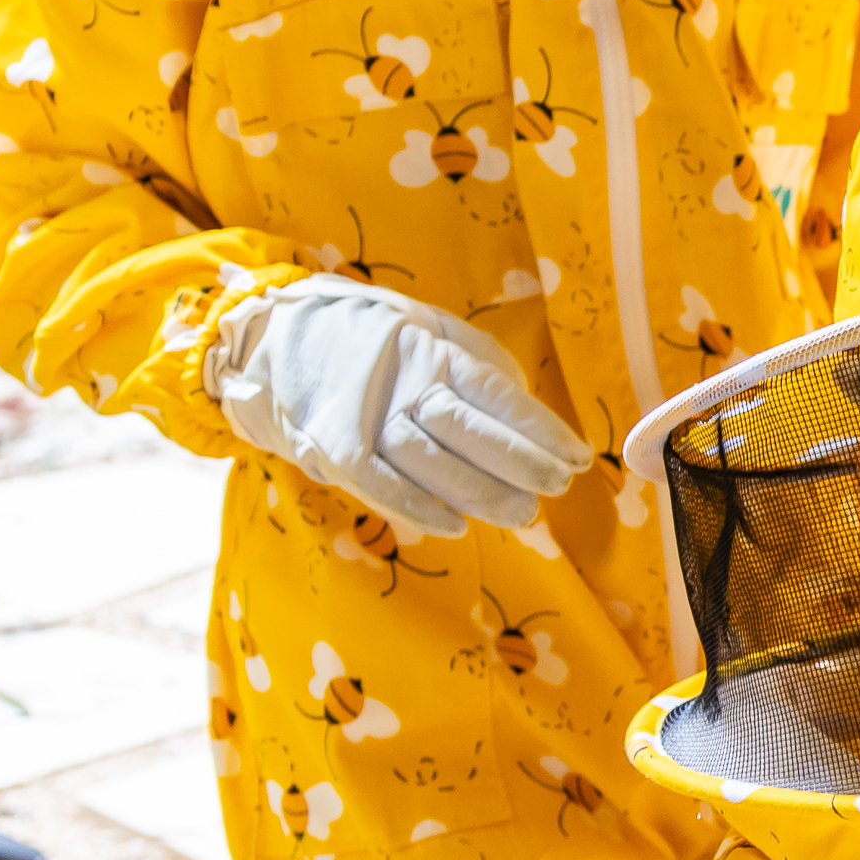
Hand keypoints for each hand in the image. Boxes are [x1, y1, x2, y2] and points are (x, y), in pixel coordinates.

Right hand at [206, 276, 585, 537]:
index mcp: (436, 352)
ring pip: (431, 462)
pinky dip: (418, 507)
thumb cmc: (382, 342)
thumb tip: (532, 422)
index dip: (543, 431)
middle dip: (521, 465)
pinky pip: (379, 484)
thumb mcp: (437, 334)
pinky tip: (455, 525)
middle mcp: (403, 384)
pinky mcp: (332, 446)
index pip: (499, 396)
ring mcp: (366, 417)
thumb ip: (483, 371)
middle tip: (557, 488)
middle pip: (469, 431)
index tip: (579, 458)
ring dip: (482, 494)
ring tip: (524, 515)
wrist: (280, 335)